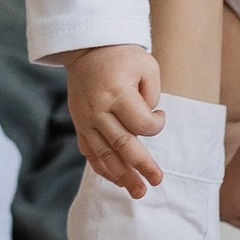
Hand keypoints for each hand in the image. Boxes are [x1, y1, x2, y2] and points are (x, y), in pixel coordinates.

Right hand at [64, 42, 167, 199]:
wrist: (88, 48)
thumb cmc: (124, 57)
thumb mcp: (147, 67)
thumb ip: (152, 97)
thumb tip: (146, 127)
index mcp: (116, 92)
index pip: (141, 124)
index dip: (157, 125)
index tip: (160, 117)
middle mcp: (98, 109)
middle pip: (122, 145)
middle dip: (142, 166)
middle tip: (157, 182)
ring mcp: (85, 119)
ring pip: (104, 154)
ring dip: (122, 175)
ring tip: (138, 191)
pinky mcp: (79, 124)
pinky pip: (90, 152)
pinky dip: (102, 168)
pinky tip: (117, 180)